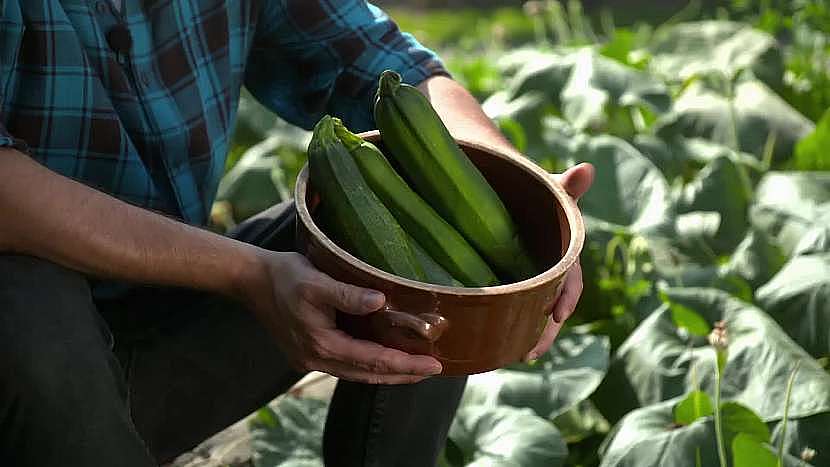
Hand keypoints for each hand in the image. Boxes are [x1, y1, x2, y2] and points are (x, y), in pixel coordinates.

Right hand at [244, 250, 442, 383]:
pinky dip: (369, 365)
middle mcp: (317, 359)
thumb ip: (348, 294)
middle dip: (403, 374)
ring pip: (358, 374)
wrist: (251, 280)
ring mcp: (311, 359)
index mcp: (322, 344)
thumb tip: (380, 301)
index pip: (374, 361)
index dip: (406, 364)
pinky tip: (382, 358)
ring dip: (387, 372)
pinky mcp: (307, 353)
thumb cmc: (285, 276)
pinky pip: (346, 366)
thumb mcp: (317, 280)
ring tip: (415, 368)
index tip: (434, 364)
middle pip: (369, 375)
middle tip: (434, 370)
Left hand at [524, 162, 594, 360]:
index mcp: (565, 253)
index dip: (567, 296)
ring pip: (533, 312)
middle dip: (545, 331)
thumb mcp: (549, 188)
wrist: (511, 192)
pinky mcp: (511, 284)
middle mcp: (551, 272)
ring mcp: (531, 280)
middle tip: (531, 352)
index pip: (571, 279)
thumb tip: (587, 168)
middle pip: (551, 306)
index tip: (559, 313)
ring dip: (528, 334)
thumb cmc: (534, 190)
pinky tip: (494, 342)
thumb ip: (567, 185)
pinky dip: (508, 324)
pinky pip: (513, 307)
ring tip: (513, 355)